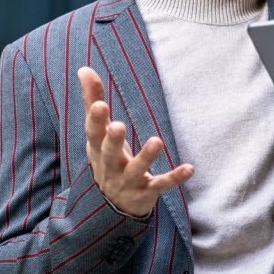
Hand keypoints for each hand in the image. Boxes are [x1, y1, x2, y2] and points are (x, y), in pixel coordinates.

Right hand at [78, 67, 192, 217]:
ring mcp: (128, 182)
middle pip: (109, 154)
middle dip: (113, 140)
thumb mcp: (99, 132)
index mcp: (97, 149)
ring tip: (157, 141)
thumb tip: (84, 69)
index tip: (100, 104)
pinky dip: (174, 178)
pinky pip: (161, 185)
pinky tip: (190, 169)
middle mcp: (110, 167)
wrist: (112, 204)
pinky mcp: (146, 192)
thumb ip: (92, 101)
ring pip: (136, 171)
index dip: (95, 120)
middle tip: (118, 126)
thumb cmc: (107, 157)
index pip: (93, 134)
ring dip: (146, 157)